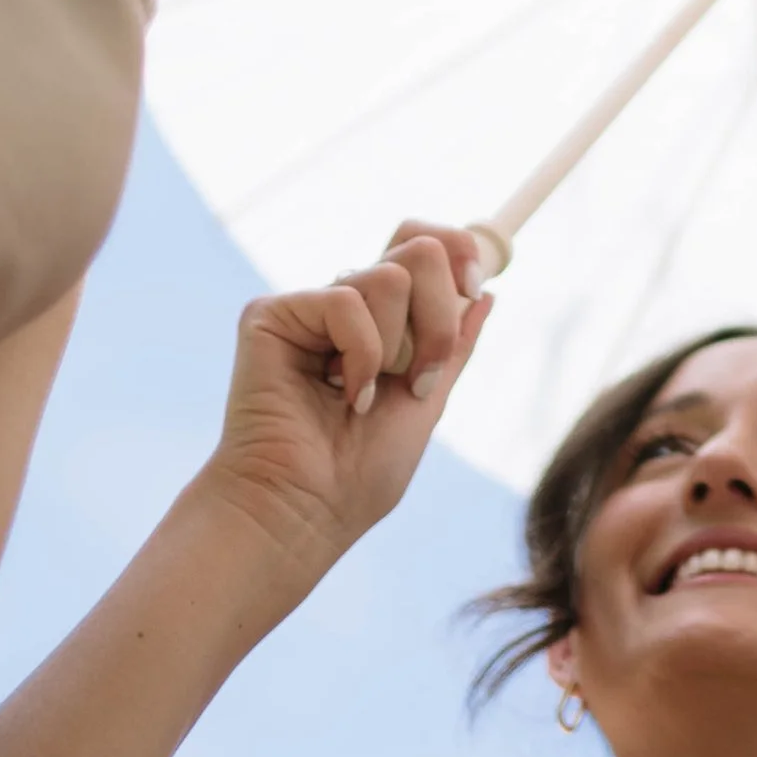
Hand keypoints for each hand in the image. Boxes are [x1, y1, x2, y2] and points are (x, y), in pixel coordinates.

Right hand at [201, 223, 491, 581]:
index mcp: (382, 321)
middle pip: (421, 247)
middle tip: (420, 376)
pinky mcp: (271, 315)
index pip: (424, 245)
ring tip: (366, 397)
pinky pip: (345, 299)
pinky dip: (361, 354)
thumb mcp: (428, 401)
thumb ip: (453, 345)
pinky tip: (341, 394)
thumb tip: (485, 293)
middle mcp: (346, 305)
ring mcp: (309, 308)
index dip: (459, 251)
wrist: (305, 512)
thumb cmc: (358, 475)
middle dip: (438, 317)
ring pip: (392, 275)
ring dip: (398, 348)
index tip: (475, 289)